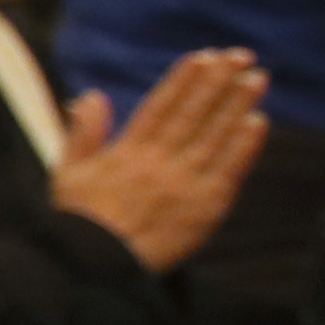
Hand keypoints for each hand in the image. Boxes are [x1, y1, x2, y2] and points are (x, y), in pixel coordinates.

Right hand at [47, 49, 266, 274]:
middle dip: (218, 81)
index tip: (203, 56)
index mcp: (126, 152)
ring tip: (256, 77)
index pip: (161, 106)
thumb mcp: (67, 174)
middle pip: (193, 113)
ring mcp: (184, 184)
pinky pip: (229, 170)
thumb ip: (82, 133)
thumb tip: (92, 96)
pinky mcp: (205, 208)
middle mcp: (158, 162)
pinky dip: (244, 145)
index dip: (184, 79)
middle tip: (241, 55)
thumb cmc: (79, 223)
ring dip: (237, 104)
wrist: (95, 270)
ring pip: (215, 135)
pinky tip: (258, 121)